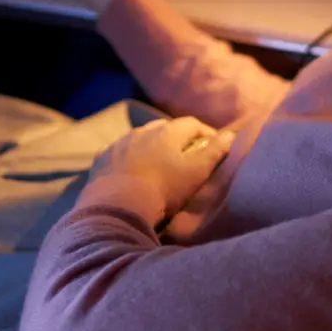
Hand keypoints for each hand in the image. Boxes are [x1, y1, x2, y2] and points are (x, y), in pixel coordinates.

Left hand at [89, 116, 234, 218]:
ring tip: (156, 162)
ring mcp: (119, 143)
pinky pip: (118, 151)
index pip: (191, 124)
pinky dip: (127, 156)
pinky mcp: (102, 158)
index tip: (213, 144)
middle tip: (184, 153)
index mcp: (167, 133)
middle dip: (177, 137)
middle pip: (164, 127)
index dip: (205, 132)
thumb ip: (214, 152)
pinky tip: (128, 169)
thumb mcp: (196, 173)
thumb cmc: (163, 189)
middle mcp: (142, 131)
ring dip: (150, 145)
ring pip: (139, 137)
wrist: (117, 206)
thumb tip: (229, 135)